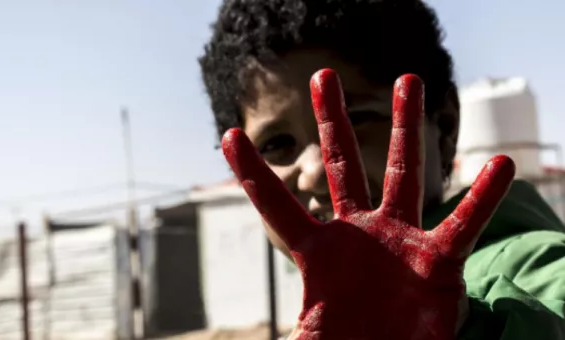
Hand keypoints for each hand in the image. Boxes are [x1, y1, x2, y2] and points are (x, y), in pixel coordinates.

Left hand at [221, 69, 514, 339]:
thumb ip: (289, 335)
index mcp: (319, 250)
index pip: (278, 204)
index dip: (254, 172)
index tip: (228, 135)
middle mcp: (359, 233)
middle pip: (342, 166)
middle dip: (332, 121)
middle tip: (323, 75)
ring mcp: (399, 239)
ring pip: (404, 173)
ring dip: (406, 126)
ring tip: (409, 78)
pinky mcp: (438, 260)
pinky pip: (462, 225)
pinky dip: (481, 199)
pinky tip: (499, 164)